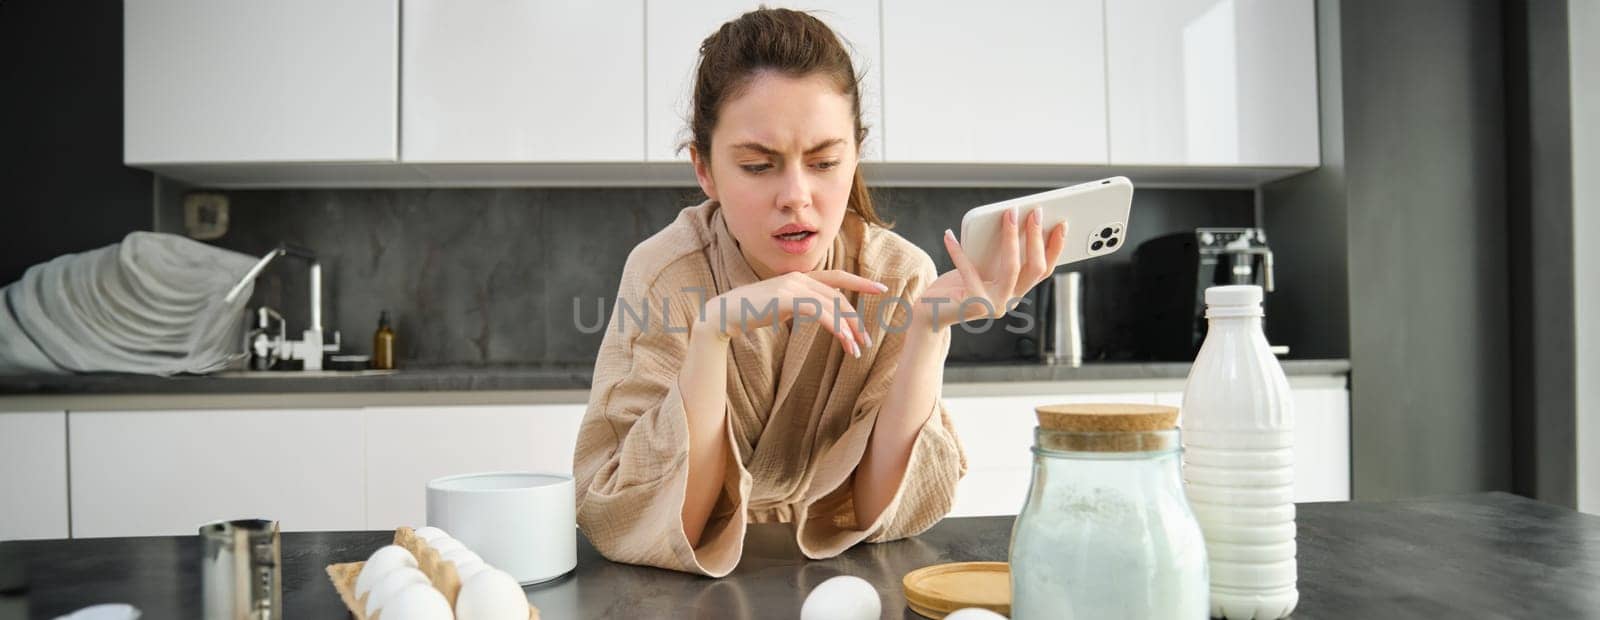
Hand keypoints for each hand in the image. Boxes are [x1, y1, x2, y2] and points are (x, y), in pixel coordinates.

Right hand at [698, 270, 887, 357]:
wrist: (724, 314)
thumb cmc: (750, 313)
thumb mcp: (780, 307)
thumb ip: (799, 305)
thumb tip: (816, 312)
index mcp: (799, 278)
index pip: (837, 277)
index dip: (860, 282)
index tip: (881, 289)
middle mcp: (798, 279)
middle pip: (838, 298)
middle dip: (855, 320)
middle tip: (865, 341)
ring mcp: (792, 287)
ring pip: (832, 307)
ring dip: (848, 330)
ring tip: (856, 350)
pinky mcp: (787, 299)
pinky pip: (820, 313)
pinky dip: (836, 328)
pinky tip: (844, 342)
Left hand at [915, 208, 1066, 329]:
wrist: (931, 314)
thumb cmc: (956, 286)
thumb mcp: (981, 268)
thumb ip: (996, 255)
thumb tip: (1010, 221)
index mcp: (1015, 291)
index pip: (1043, 270)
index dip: (1055, 248)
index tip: (1061, 223)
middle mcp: (1009, 301)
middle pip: (1034, 268)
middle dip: (1036, 238)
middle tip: (1035, 212)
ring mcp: (993, 304)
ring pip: (1011, 268)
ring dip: (1011, 238)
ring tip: (1008, 215)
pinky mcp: (972, 303)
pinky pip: (968, 270)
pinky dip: (958, 250)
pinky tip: (949, 235)